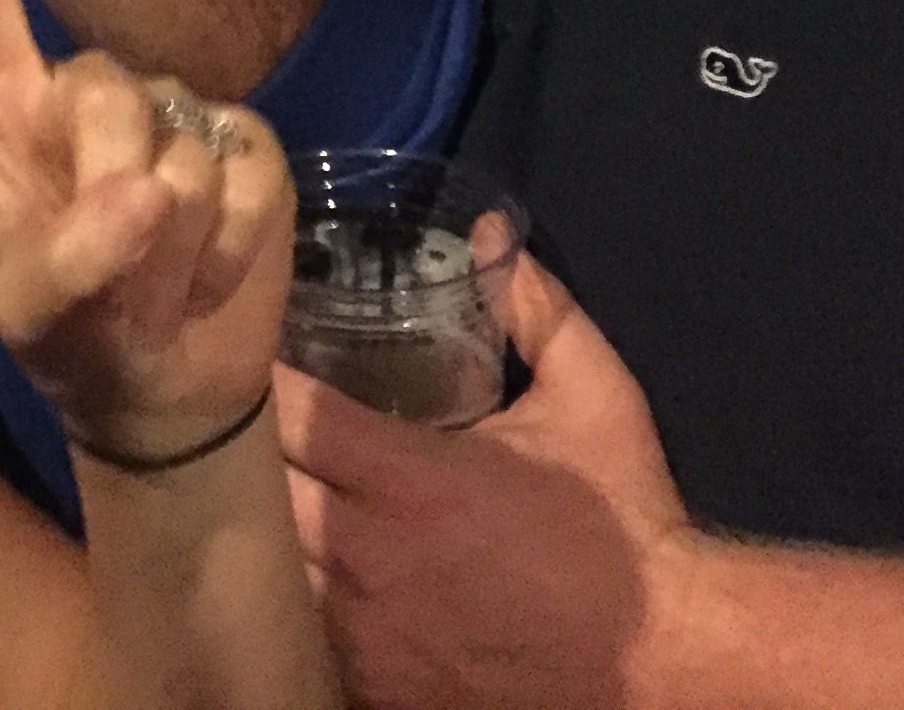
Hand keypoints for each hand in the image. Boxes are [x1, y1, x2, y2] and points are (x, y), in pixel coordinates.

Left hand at [0, 0, 291, 457]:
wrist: (168, 387)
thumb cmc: (74, 337)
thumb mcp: (34, 318)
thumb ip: (67, 261)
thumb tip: (146, 191)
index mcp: (8, 105)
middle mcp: (87, 86)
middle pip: (103, 88)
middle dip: (109, 191)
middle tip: (111, 264)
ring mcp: (173, 107)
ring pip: (181, 141)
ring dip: (176, 239)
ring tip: (157, 272)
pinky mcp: (247, 139)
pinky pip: (250, 169)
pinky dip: (236, 239)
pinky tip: (215, 263)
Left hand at [279, 252, 693, 709]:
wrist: (666, 665)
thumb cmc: (624, 529)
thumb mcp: (594, 399)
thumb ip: (538, 312)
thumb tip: (489, 239)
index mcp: (406, 478)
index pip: (286, 411)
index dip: (258, 378)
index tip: (247, 351)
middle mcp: (365, 553)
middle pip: (248, 485)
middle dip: (238, 447)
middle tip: (240, 416)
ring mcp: (361, 628)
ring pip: (260, 560)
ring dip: (257, 520)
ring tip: (257, 486)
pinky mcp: (372, 686)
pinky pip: (296, 627)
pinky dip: (290, 592)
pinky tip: (297, 564)